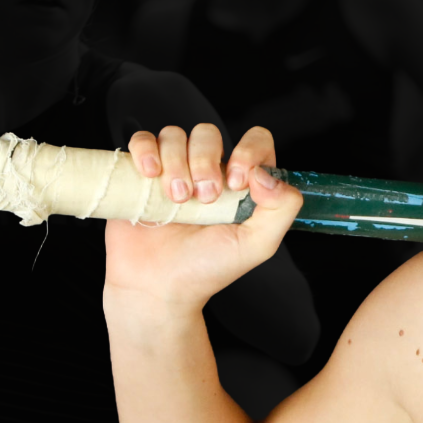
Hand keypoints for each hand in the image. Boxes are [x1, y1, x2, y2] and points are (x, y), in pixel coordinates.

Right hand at [104, 123, 301, 319]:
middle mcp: (207, 171)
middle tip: (203, 200)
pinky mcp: (140, 175)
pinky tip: (150, 175)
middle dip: (205, 162)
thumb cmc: (207, 270)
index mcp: (240, 184)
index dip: (248, 151)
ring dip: (176, 163)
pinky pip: (142, 140)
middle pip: (208, 133)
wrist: (158, 288)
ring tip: (177, 199)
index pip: (255, 141)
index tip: (236, 183)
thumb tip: (265, 174)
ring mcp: (172, 170)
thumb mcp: (258, 245)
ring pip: (174, 135)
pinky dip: (145, 150)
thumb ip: (281, 209)